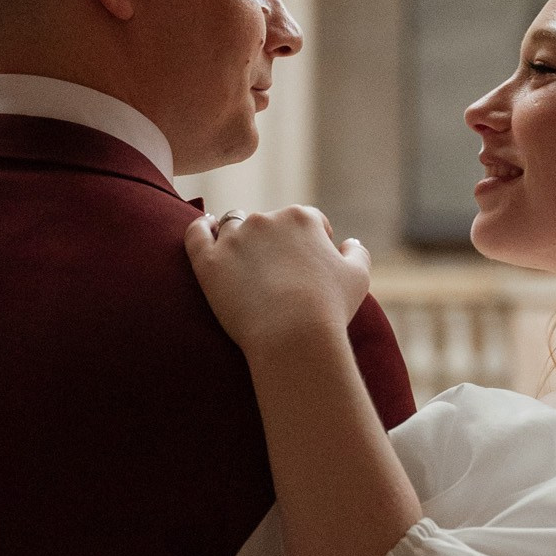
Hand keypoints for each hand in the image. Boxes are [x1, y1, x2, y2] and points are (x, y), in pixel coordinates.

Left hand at [186, 205, 373, 358]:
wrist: (293, 336)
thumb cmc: (330, 309)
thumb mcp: (358, 278)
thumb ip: (357, 253)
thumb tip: (349, 242)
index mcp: (302, 218)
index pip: (307, 221)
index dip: (311, 241)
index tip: (310, 266)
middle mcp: (266, 219)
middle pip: (268, 222)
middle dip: (273, 242)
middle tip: (277, 274)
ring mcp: (234, 238)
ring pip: (232, 224)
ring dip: (237, 235)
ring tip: (240, 257)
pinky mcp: (208, 261)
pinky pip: (196, 233)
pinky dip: (199, 226)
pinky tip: (204, 226)